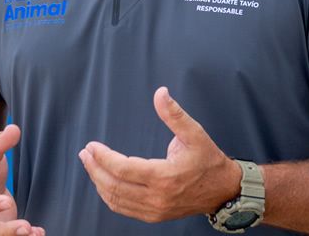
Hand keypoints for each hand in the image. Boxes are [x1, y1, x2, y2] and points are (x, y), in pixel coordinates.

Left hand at [78, 87, 241, 222]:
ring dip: (98, 182)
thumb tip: (160, 93)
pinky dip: (109, 196)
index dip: (103, 157)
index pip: (123, 169)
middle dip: (94, 169)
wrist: (223, 190)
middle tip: (85, 153)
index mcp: (165, 176)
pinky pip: (124, 208)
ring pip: (116, 200)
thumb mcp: (195, 133)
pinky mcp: (154, 215)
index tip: (91, 145)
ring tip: (90, 165)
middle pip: (114, 186)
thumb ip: (174, 114)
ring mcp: (155, 209)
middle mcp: (157, 197)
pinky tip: (103, 182)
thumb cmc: (208, 160)